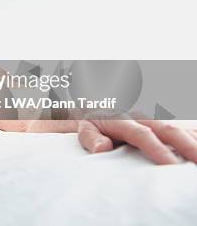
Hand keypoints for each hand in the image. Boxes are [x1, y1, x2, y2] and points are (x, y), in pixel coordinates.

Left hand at [78, 118, 196, 164]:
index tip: (169, 164)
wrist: (98, 107)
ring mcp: (156, 119)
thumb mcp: (85, 129)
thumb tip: (102, 148)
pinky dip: (196, 137)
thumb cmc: (93, 124)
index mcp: (123, 120)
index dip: (156, 148)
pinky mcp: (165, 123)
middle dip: (186, 146)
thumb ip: (91, 138)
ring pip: (181, 128)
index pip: (142, 134)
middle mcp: (143, 118)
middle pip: (168, 130)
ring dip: (194, 143)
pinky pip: (186, 128)